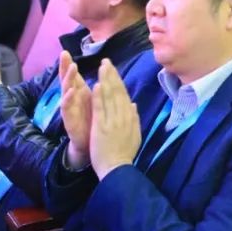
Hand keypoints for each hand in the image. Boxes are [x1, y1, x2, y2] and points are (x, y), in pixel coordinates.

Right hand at [59, 51, 92, 168]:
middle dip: (64, 67)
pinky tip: (71, 91)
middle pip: (67, 79)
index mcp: (81, 94)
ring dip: (68, 79)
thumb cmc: (93, 121)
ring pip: (66, 91)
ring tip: (71, 67)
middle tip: (63, 55)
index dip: (69, 64)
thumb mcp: (98, 102)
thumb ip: (101, 90)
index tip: (65, 51)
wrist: (91, 145)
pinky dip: (69, 99)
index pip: (74, 76)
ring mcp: (70, 109)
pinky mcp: (69, 119)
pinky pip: (67, 108)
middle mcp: (73, 99)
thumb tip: (106, 75)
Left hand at [89, 60, 141, 179]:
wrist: (118, 169)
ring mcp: (113, 121)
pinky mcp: (102, 127)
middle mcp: (123, 116)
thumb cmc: (125, 153)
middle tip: (106, 61)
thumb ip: (134, 118)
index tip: (112, 69)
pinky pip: (101, 109)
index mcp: (130, 117)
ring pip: (110, 97)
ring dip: (106, 80)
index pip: (124, 94)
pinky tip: (97, 85)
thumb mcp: (134, 134)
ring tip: (102, 67)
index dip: (118, 81)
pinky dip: (100, 97)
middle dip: (112, 75)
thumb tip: (133, 104)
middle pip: (117, 92)